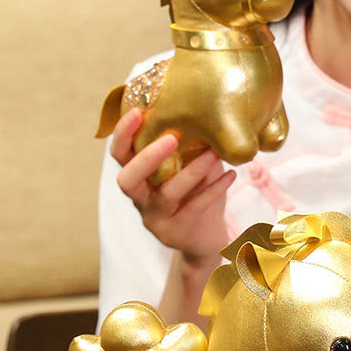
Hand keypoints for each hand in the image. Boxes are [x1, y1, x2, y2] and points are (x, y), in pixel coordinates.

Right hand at [111, 109, 236, 265]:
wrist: (207, 239)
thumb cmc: (196, 196)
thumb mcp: (189, 168)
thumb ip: (189, 147)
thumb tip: (206, 111)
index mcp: (138, 178)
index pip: (120, 154)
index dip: (122, 134)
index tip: (136, 111)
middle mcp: (140, 199)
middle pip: (128, 178)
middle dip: (147, 156)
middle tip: (171, 137)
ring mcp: (156, 219)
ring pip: (167, 194)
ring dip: (192, 171)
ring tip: (214, 153)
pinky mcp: (176, 233)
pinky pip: (195, 208)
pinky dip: (214, 190)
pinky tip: (231, 175)